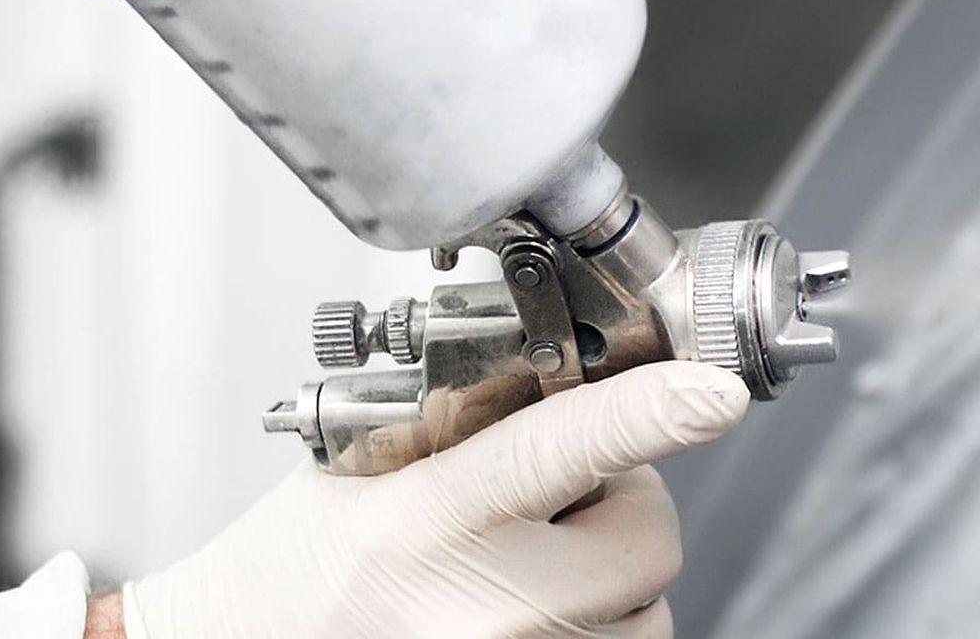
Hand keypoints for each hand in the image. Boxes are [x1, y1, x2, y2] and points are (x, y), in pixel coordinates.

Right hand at [102, 361, 748, 638]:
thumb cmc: (286, 569)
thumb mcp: (349, 472)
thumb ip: (455, 430)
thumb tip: (567, 385)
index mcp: (420, 521)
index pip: (556, 450)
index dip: (646, 414)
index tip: (713, 390)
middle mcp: (478, 604)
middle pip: (644, 542)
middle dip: (626, 505)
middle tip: (567, 494)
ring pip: (647, 613)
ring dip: (613, 580)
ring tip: (527, 565)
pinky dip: (595, 629)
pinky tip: (526, 610)